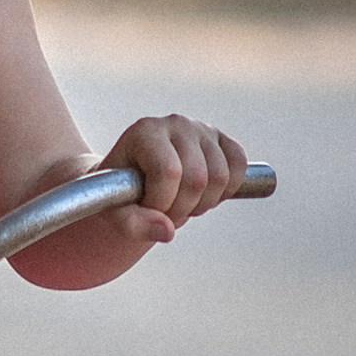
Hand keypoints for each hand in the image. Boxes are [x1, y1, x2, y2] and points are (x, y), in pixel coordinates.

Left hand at [105, 112, 245, 248]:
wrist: (135, 179)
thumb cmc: (122, 194)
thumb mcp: (116, 212)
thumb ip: (133, 224)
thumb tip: (167, 231)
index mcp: (145, 132)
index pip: (168, 171)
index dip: (162, 202)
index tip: (148, 209)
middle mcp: (175, 123)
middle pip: (196, 179)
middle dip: (182, 209)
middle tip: (166, 212)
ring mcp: (202, 129)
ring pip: (220, 178)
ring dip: (202, 204)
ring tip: (182, 203)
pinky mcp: (222, 140)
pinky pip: (238, 167)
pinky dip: (226, 190)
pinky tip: (204, 195)